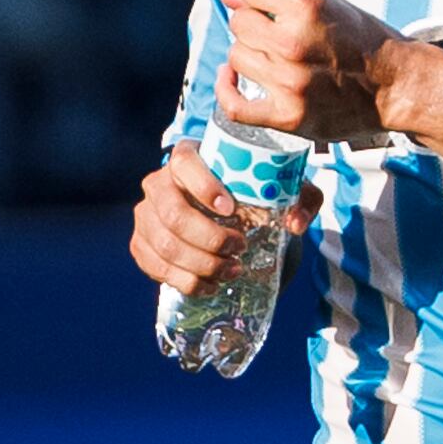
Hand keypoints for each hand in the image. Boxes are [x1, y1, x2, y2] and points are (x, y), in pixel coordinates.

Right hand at [131, 138, 319, 292]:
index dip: (204, 186)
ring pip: (165, 245)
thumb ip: (302, 198)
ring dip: (201, 265)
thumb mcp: (283, 189)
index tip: (231, 210)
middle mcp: (159, 183)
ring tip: (231, 271)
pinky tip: (210, 285)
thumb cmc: (251, 195)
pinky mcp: (141, 244)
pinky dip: (185, 281)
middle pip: (173, 214)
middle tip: (239, 249)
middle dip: (209, 239)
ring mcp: (145, 215)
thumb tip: (294, 223)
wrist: (225, 216)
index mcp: (187, 158)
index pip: (184, 162)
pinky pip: (155, 266)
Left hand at [220, 0, 415, 146]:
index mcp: (307, 7)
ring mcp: (289, 82)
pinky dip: (226, 89)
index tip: (267, 5)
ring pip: (236, 57)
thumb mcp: (327, 3)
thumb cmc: (363, 42)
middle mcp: (294, 43)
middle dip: (254, 24)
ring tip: (274, 58)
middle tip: (276, 35)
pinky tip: (231, 77)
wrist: (395, 87)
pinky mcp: (287, 115)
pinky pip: (234, 105)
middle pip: (239, 23)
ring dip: (250, 55)